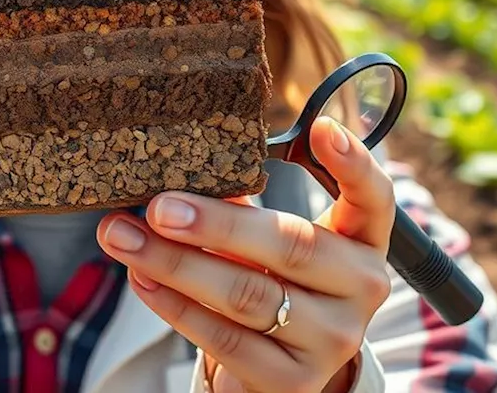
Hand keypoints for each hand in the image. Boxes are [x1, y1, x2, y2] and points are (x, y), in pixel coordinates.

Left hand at [97, 117, 394, 392]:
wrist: (282, 369)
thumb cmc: (273, 283)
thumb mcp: (273, 244)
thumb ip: (244, 209)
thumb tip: (179, 180)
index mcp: (362, 242)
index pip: (374, 199)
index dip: (354, 164)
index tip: (325, 128)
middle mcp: (361, 290)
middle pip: (290, 247)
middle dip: (216, 224)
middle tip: (158, 206)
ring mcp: (332, 340)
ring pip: (247, 295)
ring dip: (175, 263)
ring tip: (122, 237)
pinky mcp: (292, 380)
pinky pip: (224, 338)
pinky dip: (175, 304)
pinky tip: (141, 277)